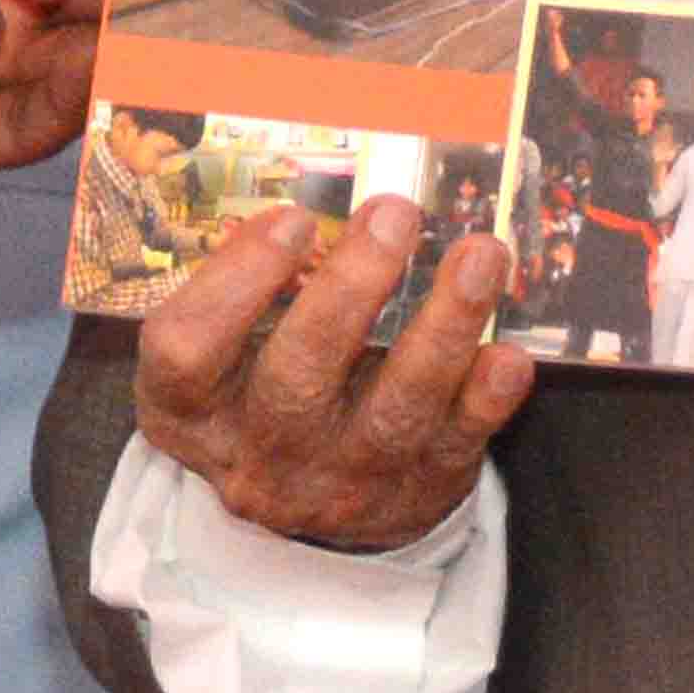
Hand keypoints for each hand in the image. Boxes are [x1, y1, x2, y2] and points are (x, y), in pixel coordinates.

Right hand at [138, 197, 532, 550]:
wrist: (318, 504)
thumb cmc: (266, 391)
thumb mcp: (226, 354)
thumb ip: (252, 287)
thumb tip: (330, 188)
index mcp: (192, 409)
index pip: (185, 350)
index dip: (235, 281)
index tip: (293, 219)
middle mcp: (260, 452)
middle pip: (294, 377)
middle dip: (351, 290)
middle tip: (395, 214)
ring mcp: (340, 480)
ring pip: (392, 411)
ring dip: (441, 328)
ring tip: (480, 254)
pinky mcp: (414, 490)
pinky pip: (456, 444)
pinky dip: (485, 397)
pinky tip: (508, 353)